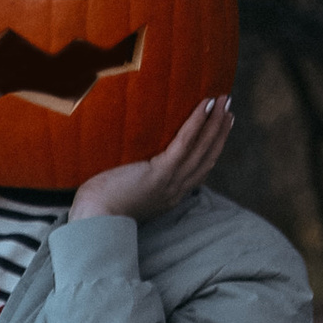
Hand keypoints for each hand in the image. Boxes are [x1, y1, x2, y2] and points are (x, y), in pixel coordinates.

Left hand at [71, 96, 233, 222]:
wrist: (93, 221)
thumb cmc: (98, 207)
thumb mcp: (125, 193)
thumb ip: (135, 180)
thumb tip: (128, 164)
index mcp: (168, 195)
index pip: (198, 169)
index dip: (213, 148)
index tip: (222, 128)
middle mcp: (175, 190)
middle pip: (207, 157)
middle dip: (221, 131)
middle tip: (229, 108)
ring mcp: (170, 182)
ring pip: (202, 148)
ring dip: (216, 122)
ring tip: (224, 101)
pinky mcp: (161, 173)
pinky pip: (185, 144)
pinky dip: (197, 124)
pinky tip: (205, 106)